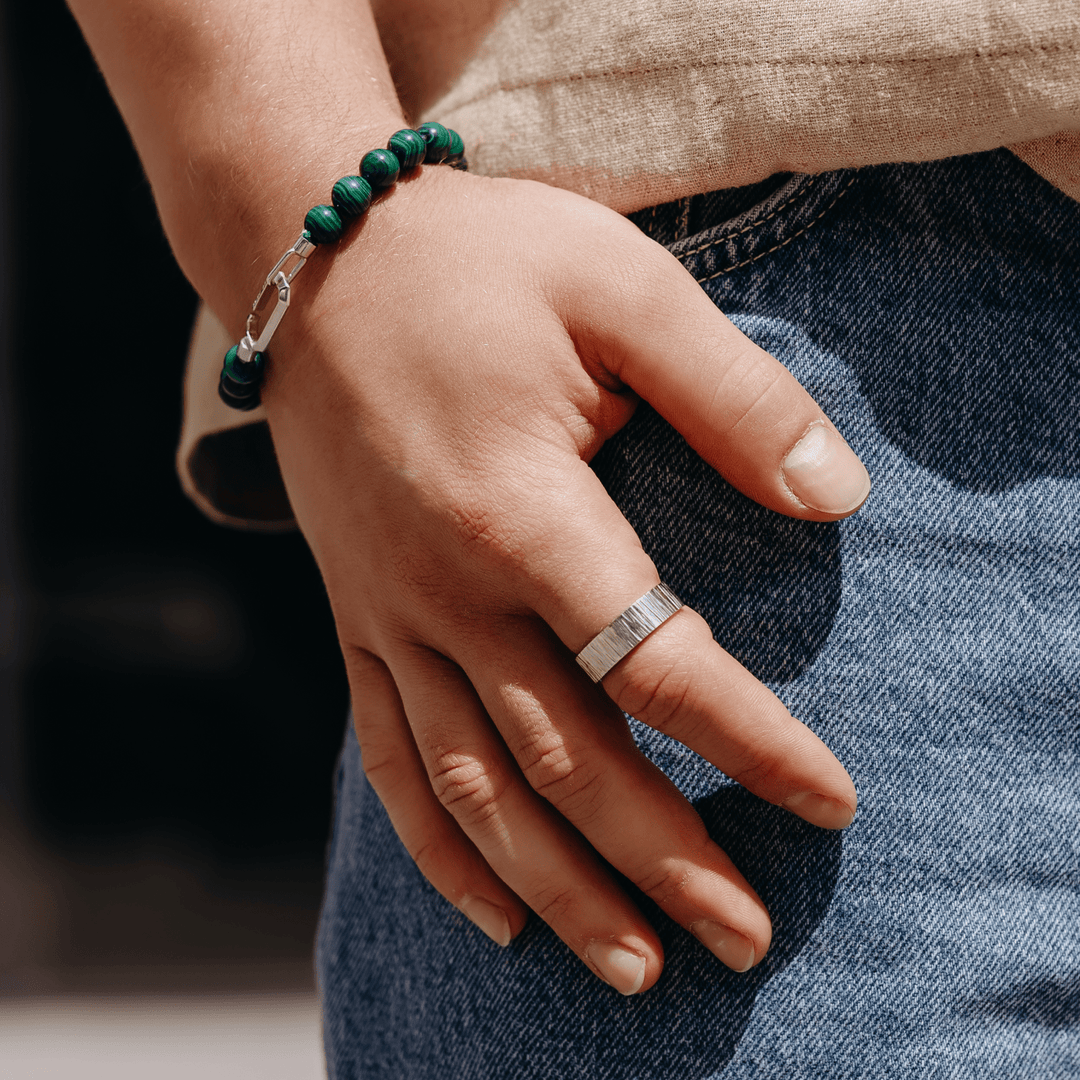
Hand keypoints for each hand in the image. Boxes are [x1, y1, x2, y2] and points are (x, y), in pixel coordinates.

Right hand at [263, 165, 868, 993]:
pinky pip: (388, 757)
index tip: (827, 802)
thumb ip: (734, 396)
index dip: (749, 743)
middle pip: (566, 759)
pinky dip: (439, 846)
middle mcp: (444, 589)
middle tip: (746, 938)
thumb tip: (837, 495)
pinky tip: (493, 909)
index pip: (654, 664)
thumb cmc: (480, 263)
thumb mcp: (624, 289)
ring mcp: (389, 614)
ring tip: (634, 967)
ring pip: (475, 787)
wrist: (322, 259)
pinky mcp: (356, 616)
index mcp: (519, 512)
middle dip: (663, 858)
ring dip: (558, 887)